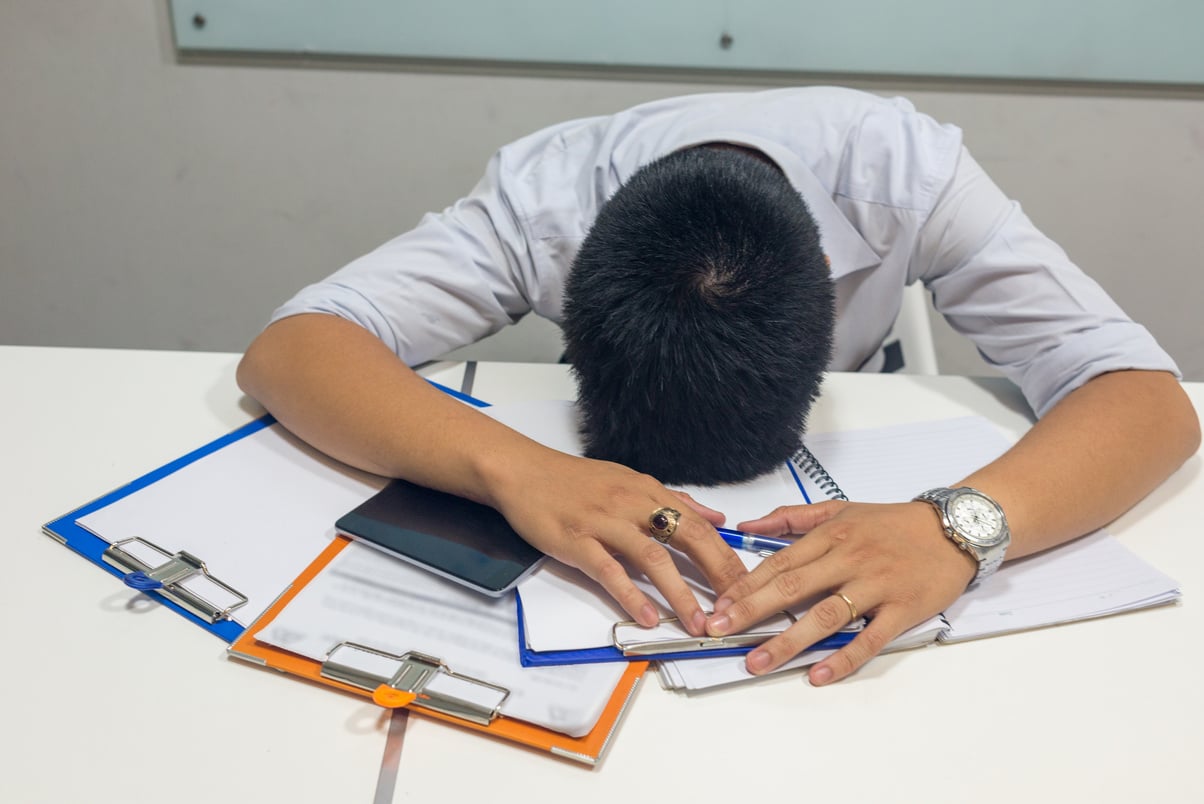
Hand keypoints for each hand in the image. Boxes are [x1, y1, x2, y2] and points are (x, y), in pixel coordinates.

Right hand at [492, 448, 749, 634]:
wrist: (523, 471)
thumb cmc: (575, 480)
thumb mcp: (630, 481)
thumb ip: (674, 501)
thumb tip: (716, 517)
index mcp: (649, 492)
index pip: (700, 525)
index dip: (726, 556)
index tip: (748, 585)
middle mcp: (633, 505)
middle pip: (687, 538)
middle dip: (717, 575)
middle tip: (737, 608)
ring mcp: (604, 523)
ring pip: (652, 558)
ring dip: (679, 593)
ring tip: (698, 623)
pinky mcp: (576, 540)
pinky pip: (609, 571)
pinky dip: (631, 595)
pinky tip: (648, 617)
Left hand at [704, 499, 976, 683]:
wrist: (955, 530)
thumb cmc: (893, 523)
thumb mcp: (841, 509)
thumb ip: (792, 518)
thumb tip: (747, 525)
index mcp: (831, 535)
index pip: (779, 562)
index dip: (746, 585)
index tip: (718, 605)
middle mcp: (849, 559)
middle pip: (793, 587)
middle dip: (752, 611)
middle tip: (720, 631)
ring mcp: (876, 586)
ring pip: (825, 616)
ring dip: (788, 641)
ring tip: (757, 661)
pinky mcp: (902, 610)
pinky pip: (869, 638)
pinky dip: (844, 658)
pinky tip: (818, 674)